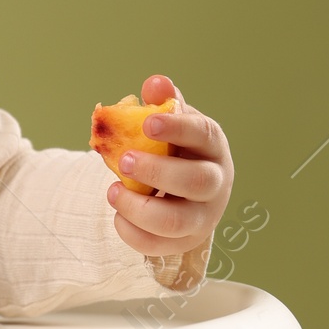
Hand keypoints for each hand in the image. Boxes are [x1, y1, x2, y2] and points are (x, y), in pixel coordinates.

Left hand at [104, 75, 233, 259]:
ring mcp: (202, 217)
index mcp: (213, 147)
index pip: (203, 135)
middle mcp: (216, 183)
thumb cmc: (177, 151)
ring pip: (175, 221)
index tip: (148, 123)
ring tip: (112, 191)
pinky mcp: (183, 242)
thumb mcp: (172, 126)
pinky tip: (117, 213)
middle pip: (195, 182)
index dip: (177, 128)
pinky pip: (156, 245)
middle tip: (123, 160)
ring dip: (138, 208)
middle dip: (156, 172)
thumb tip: (156, 83)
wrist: (184, 193)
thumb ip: (163, 105)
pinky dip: (130, 232)